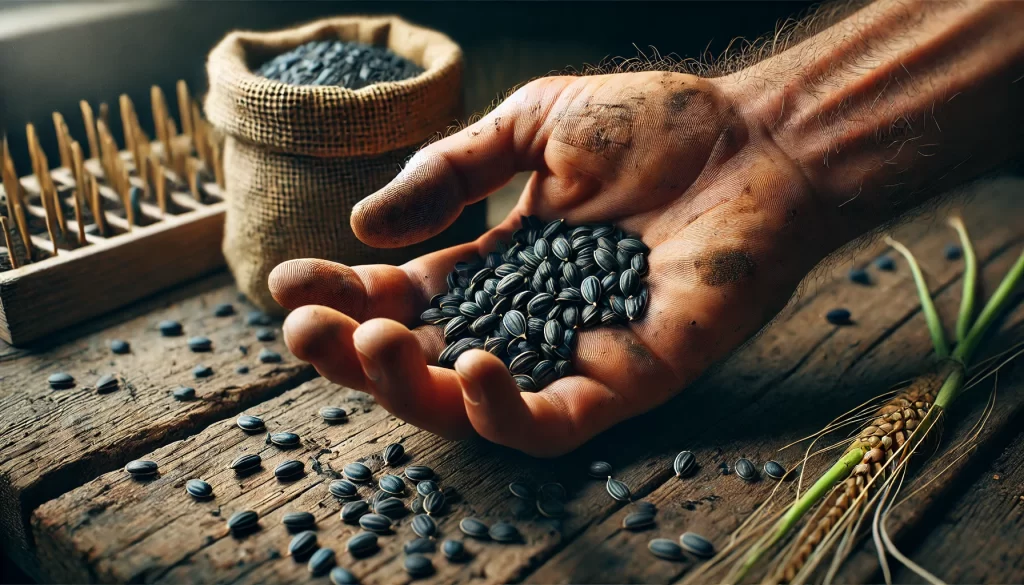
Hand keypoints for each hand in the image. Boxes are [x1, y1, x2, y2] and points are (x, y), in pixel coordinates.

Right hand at [270, 71, 835, 455]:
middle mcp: (525, 318)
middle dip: (350, 352)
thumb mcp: (530, 127)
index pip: (404, 298)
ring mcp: (571, 353)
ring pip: (468, 405)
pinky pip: (549, 422)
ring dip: (406, 387)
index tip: (285, 284)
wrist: (755, 140)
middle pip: (420, 360)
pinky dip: (501, 409)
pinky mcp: (624, 380)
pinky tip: (468, 364)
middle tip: (303, 328)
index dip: (342, 296)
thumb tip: (367, 229)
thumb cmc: (655, 126)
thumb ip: (451, 172)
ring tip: (368, 340)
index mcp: (498, 263)